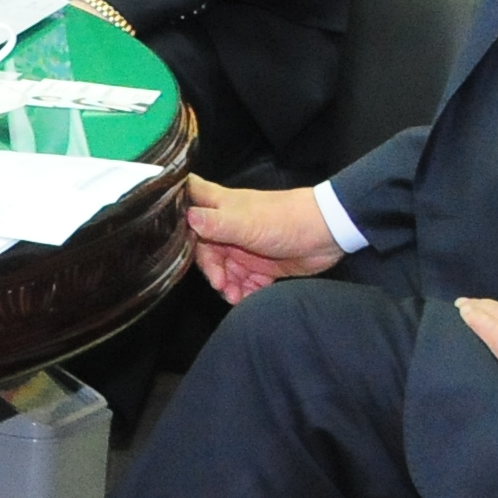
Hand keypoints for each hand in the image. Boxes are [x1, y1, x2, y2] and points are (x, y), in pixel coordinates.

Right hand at [184, 175, 347, 305]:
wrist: (328, 235)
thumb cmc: (282, 221)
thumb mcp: (246, 223)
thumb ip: (215, 224)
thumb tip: (186, 219)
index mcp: (219, 207)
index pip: (187, 199)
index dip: (174, 210)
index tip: (170, 231)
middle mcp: (227, 226)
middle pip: (203, 248)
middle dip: (210, 269)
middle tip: (220, 284)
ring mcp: (244, 246)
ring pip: (223, 268)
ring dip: (226, 284)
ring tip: (235, 297)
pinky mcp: (260, 266)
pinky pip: (243, 282)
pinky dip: (243, 291)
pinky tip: (248, 298)